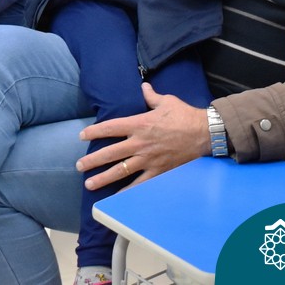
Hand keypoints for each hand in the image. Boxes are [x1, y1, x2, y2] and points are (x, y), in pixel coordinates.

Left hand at [75, 82, 208, 189]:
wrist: (205, 133)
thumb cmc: (184, 115)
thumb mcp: (166, 101)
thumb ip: (151, 96)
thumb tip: (143, 87)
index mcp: (139, 124)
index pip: (110, 128)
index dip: (94, 132)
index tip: (82, 136)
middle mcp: (140, 143)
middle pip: (110, 153)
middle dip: (92, 160)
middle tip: (79, 166)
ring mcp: (148, 159)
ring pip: (121, 171)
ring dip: (103, 178)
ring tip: (89, 184)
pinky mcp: (159, 171)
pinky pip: (140, 184)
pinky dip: (128, 192)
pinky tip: (116, 198)